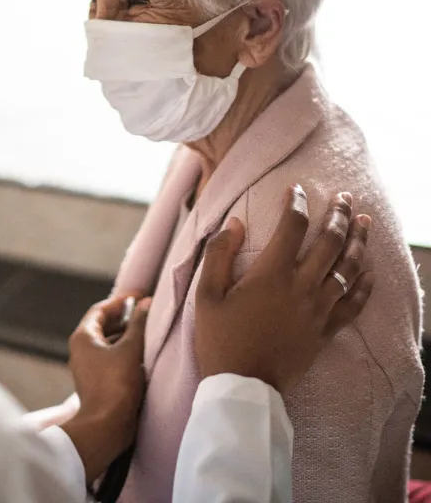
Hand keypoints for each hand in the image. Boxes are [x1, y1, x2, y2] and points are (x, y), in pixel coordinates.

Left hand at [61, 295, 150, 482]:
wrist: (106, 427)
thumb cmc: (116, 385)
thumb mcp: (131, 349)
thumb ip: (139, 324)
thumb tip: (146, 302)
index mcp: (83, 337)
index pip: (100, 309)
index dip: (120, 301)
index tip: (138, 297)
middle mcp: (81, 350)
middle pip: (103, 325)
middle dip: (124, 318)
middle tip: (146, 313)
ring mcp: (87, 367)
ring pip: (107, 343)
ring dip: (126, 336)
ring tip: (148, 332)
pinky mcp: (96, 381)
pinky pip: (110, 359)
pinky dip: (124, 352)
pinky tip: (142, 355)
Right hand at [195, 184, 373, 395]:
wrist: (244, 386)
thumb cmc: (220, 338)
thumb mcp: (206, 294)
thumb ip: (219, 254)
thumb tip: (236, 222)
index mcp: (271, 274)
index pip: (292, 227)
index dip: (296, 203)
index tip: (295, 188)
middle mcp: (301, 287)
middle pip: (329, 242)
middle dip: (337, 214)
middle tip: (343, 196)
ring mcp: (318, 310)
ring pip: (348, 268)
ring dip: (358, 241)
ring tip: (363, 221)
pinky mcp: (326, 331)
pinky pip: (354, 304)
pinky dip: (365, 284)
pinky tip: (369, 270)